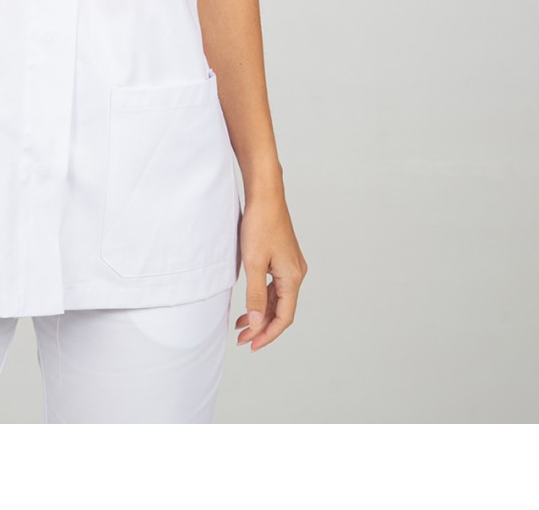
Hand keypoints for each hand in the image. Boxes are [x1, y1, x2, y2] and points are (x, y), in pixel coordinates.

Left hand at [234, 187, 307, 350]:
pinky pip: (275, 286)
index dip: (268, 334)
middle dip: (262, 326)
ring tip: (242, 324)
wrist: (265, 194)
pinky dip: (263, 298)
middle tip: (242, 338)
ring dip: (261, 313)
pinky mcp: (283, 258)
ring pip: (278, 299)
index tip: (251, 345)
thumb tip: (258, 324)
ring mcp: (290, 265)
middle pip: (282, 310)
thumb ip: (256, 295)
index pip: (284, 317)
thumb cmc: (260, 224)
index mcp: (293, 277)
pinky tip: (250, 303)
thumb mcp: (254, 263)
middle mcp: (296, 273)